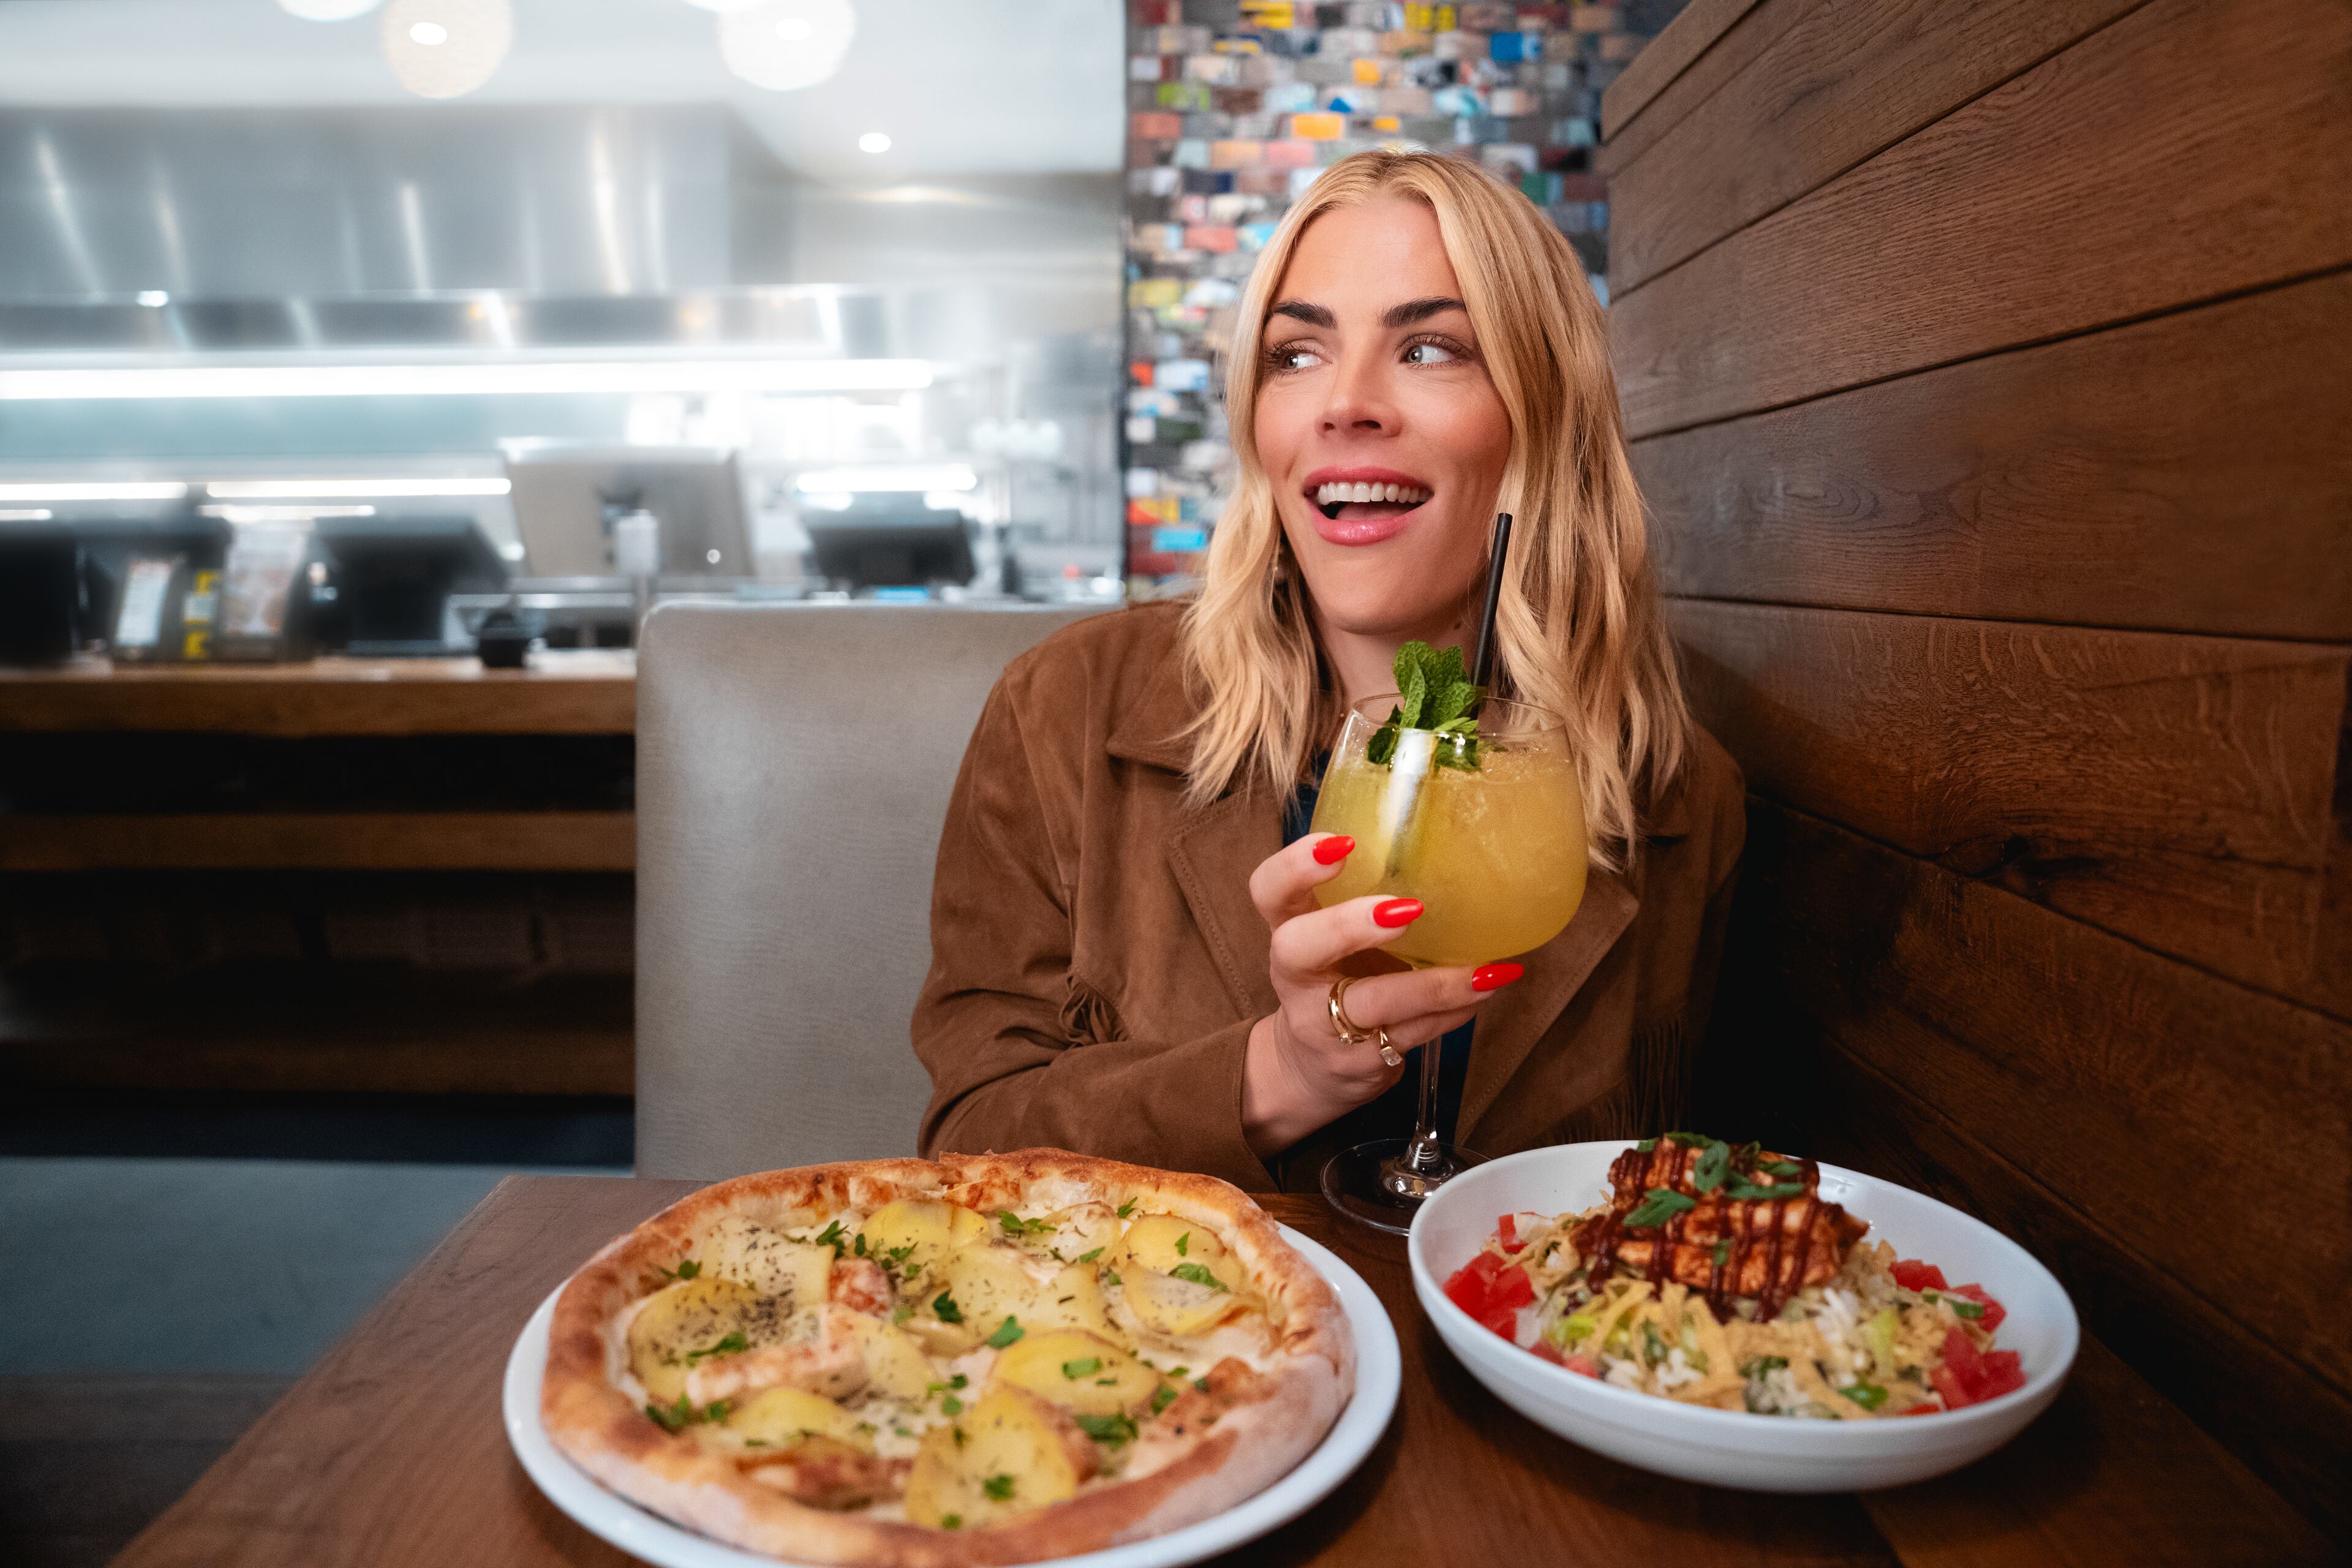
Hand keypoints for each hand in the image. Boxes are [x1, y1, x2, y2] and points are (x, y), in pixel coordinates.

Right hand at [1239, 832, 1521, 1156]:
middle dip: (1348, 925)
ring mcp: (1322, 1024)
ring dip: (1432, 985)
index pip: (1268, 890)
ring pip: (1371, 1002)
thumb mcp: (1332, 937)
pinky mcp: (1357, 1062)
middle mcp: (1295, 977)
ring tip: (1483, 971)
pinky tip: (1485, 990)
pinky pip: (1411, 1034)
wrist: (1309, 1068)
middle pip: (1297, 947)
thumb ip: (1365, 899)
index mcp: (1288, 929)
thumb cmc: (1334, 979)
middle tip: (1406, 909)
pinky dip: (1452, 1012)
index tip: (1343, 844)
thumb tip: (1454, 854)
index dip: (1296, 866)